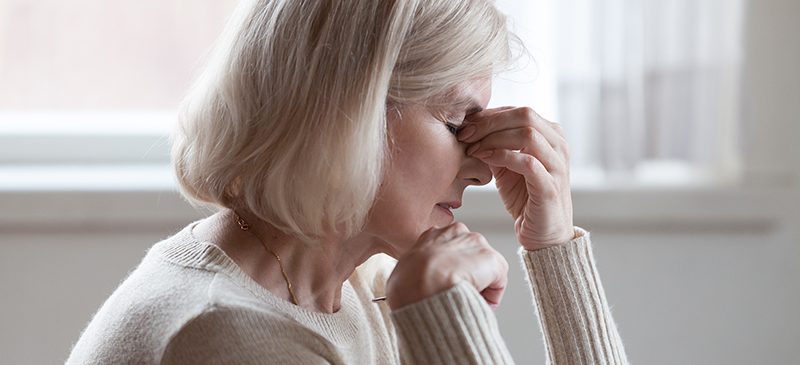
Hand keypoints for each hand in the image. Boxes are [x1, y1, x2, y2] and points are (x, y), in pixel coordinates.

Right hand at [386, 222, 508, 309]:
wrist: (421, 285)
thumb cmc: (407, 284)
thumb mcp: (402, 273)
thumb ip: (415, 274)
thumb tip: (414, 287)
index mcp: (432, 235)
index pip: (448, 250)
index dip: (449, 270)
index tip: (446, 285)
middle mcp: (456, 233)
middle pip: (469, 256)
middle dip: (467, 275)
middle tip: (458, 294)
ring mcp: (476, 244)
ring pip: (484, 268)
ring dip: (479, 285)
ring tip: (465, 299)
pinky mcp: (492, 260)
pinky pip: (498, 282)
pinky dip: (491, 296)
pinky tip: (477, 302)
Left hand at [458, 107, 573, 249]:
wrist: (543, 235)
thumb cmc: (525, 198)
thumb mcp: (506, 167)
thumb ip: (495, 146)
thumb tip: (471, 128)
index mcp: (551, 135)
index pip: (518, 111)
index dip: (489, 115)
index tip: (465, 126)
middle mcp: (559, 146)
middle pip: (525, 115)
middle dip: (489, 122)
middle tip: (465, 134)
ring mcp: (557, 165)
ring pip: (528, 134)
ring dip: (493, 138)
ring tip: (472, 149)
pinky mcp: (550, 186)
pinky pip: (527, 162)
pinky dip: (502, 156)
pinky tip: (483, 159)